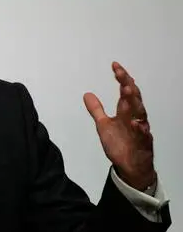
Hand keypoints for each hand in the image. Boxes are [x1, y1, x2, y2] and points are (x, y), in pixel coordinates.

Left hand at [83, 62, 155, 190]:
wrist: (129, 166)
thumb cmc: (120, 144)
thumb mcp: (103, 124)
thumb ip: (96, 109)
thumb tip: (87, 94)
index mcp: (127, 111)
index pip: (126, 90)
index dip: (122, 78)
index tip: (115, 66)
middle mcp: (135, 117)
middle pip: (134, 98)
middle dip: (128, 85)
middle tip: (121, 74)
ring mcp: (140, 130)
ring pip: (140, 113)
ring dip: (134, 102)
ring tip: (127, 90)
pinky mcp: (143, 144)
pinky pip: (143, 136)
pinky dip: (140, 129)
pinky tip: (136, 124)